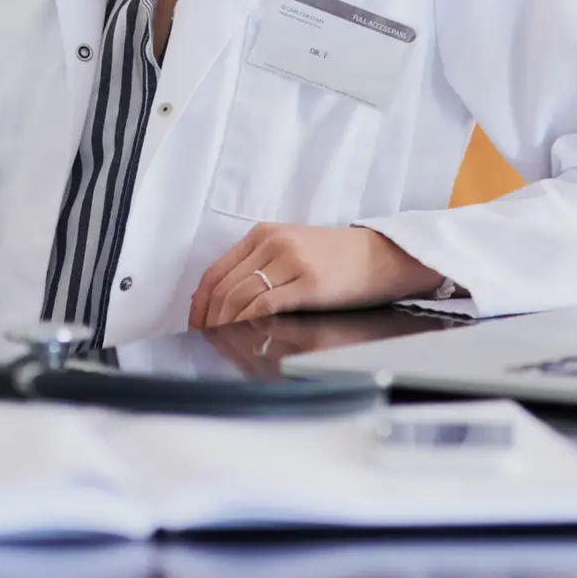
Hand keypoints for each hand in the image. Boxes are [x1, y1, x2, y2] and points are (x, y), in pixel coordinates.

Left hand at [188, 223, 442, 329]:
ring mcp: (290, 261)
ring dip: (223, 324)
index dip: (199, 301)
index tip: (193, 322)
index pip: (216, 270)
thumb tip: (226, 299)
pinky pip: (265, 305)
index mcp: (264, 233)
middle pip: (223, 286)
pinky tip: (244, 336)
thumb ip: (261, 265)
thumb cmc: (339, 257)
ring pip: (240, 297)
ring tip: (220, 343)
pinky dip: (247, 323)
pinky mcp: (309, 283)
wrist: (383, 255)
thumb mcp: (293, 248)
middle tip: (202, 340)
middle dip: (207, 317)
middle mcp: (272, 243)